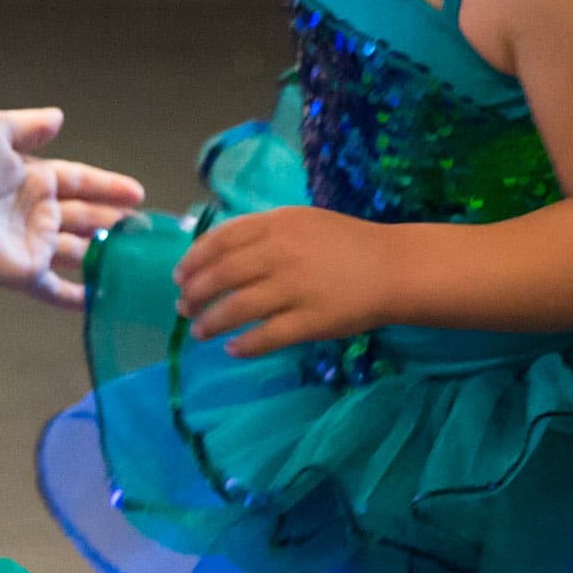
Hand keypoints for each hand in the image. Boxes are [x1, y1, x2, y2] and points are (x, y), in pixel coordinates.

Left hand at [0, 109, 147, 311]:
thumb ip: (28, 126)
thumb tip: (58, 118)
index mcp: (31, 176)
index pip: (80, 180)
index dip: (108, 186)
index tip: (137, 193)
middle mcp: (35, 210)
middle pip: (84, 217)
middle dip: (114, 222)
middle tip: (145, 230)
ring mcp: (31, 242)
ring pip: (77, 251)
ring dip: (104, 256)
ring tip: (137, 261)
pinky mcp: (23, 271)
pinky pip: (53, 290)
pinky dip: (74, 299)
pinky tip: (98, 303)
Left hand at [176, 207, 405, 353]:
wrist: (393, 267)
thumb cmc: (345, 244)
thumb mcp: (301, 223)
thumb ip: (261, 232)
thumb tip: (215, 251)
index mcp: (277, 226)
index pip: (220, 242)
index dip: (193, 261)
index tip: (179, 277)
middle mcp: (281, 254)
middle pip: (221, 276)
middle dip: (194, 295)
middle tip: (183, 308)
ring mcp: (295, 288)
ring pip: (236, 309)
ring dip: (210, 323)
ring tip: (200, 332)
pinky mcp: (309, 321)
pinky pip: (266, 337)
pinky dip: (244, 345)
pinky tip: (232, 349)